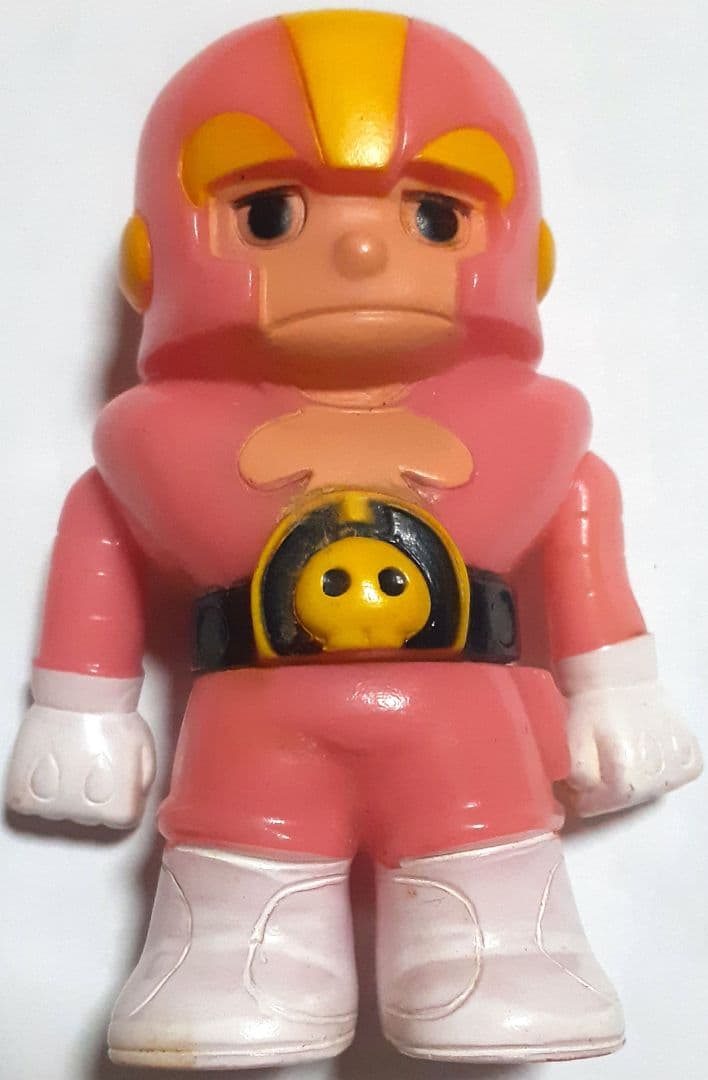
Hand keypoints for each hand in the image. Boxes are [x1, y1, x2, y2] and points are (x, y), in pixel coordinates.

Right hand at [6, 704, 155, 827]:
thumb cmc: (112, 717)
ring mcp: (54, 807)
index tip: (116, 774)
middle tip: (92, 760)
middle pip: (92, 815)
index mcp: (120, 809)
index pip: (123, 818)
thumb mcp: (145, 750)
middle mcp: (86, 815)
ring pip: (62, 810)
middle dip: (94, 792)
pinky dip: (35, 787)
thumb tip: (135, 794)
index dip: (121, 792)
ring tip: (69, 758)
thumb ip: (142, 781)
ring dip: (64, 790)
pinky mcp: (25, 796)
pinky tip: (48, 765)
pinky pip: (30, 803)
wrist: (78, 696)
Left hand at [558, 635, 701, 817]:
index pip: (592, 807)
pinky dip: (653, 767)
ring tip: (617, 748)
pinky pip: (669, 776)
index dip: (576, 792)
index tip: (572, 778)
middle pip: (619, 802)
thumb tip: (579, 796)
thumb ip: (575, 778)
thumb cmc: (593, 704)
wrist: (619, 675)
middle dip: (601, 787)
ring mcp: (677, 768)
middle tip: (595, 758)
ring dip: (628, 778)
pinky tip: (641, 747)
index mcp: (624, 778)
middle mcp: (656, 777)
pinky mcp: (690, 758)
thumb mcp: (569, 743)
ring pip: (643, 792)